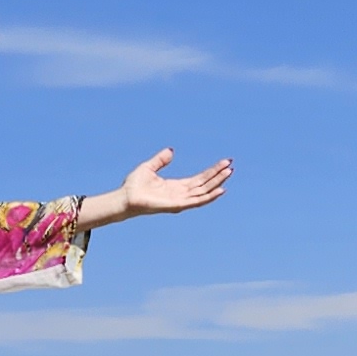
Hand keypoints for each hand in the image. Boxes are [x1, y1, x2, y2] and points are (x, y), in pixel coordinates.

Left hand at [95, 150, 233, 225]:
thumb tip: (171, 150)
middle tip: (231, 166)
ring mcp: (180, 200)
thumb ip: (161, 159)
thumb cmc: (134, 185)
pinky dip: (209, 196)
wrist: (125, 197)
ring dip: (217, 183)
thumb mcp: (149, 167)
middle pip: (205, 184)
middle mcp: (181, 194)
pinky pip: (196, 201)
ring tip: (229, 173)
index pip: (200, 179)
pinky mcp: (176, 205)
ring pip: (204, 192)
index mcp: (177, 186)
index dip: (212, 171)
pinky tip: (220, 190)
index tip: (224, 163)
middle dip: (218, 175)